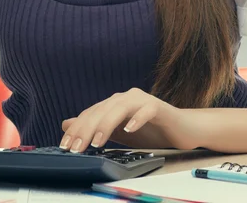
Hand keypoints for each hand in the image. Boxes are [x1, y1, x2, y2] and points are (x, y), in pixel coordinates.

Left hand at [59, 88, 196, 152]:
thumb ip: (95, 128)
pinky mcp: (158, 107)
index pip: (91, 113)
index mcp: (114, 104)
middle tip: (76, 147)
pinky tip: (130, 129)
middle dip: (86, 128)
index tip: (65, 145)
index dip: (76, 128)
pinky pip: (146, 110)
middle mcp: (126, 98)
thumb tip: (66, 124)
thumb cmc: (150, 131)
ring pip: (120, 108)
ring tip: (96, 141)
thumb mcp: (118, 132)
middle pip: (102, 110)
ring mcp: (142, 100)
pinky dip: (137, 118)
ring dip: (107, 124)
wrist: (181, 129)